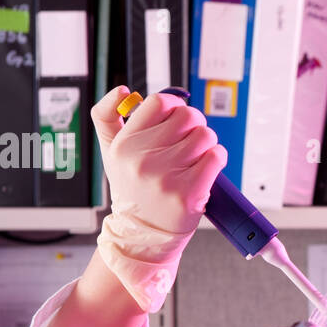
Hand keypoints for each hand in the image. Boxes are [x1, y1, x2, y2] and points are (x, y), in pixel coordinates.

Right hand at [91, 86, 226, 234]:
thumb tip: (121, 92)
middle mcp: (142, 159)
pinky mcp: (188, 192)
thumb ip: (108, 119)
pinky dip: (217, 158)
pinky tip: (206, 169)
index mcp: (124, 145)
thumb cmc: (134, 191)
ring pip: (205, 135)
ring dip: (208, 143)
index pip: (158, 102)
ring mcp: (166, 176)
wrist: (143, 235)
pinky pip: (216, 156)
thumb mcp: (112, 155)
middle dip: (194, 124)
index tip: (176, 119)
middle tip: (189, 141)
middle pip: (187, 115)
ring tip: (196, 159)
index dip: (174, 106)